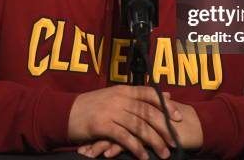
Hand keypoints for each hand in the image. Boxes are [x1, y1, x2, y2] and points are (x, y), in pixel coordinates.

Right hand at [77, 99, 203, 157]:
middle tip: (175, 141)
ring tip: (164, 153)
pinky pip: (124, 137)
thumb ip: (137, 96)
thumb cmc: (92, 106)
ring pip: (139, 126)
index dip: (166, 105)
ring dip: (154, 141)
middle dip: (164, 128)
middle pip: (148, 113)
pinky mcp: (103, 125)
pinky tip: (143, 156)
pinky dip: (136, 147)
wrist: (65, 112)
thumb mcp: (114, 96)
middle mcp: (119, 98)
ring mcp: (111, 111)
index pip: (150, 94)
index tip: (178, 117)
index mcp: (123, 90)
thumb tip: (164, 95)